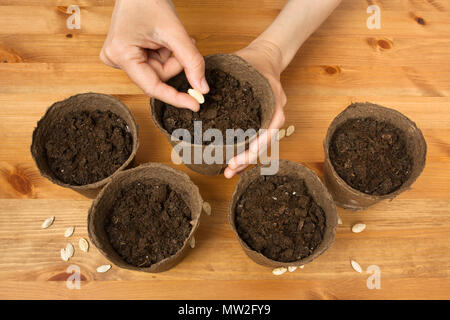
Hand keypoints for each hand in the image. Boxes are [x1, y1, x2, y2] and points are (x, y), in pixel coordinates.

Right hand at [100, 0, 208, 110]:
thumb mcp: (175, 32)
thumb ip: (191, 61)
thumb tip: (202, 88)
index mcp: (121, 54)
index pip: (153, 87)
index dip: (176, 97)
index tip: (195, 105)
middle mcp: (116, 59)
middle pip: (158, 78)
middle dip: (175, 63)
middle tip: (185, 42)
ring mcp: (120, 57)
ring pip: (158, 71)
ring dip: (171, 56)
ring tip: (172, 36)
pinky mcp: (126, 54)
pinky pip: (153, 64)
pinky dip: (164, 54)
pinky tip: (163, 38)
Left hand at [224, 40, 286, 177]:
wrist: (266, 57)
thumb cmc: (252, 62)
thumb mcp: (242, 64)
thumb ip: (227, 76)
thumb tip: (197, 87)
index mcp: (274, 101)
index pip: (269, 129)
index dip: (256, 145)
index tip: (241, 156)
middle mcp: (275, 113)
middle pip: (264, 142)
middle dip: (247, 158)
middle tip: (230, 170)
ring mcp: (270, 118)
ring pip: (261, 145)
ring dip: (246, 159)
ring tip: (230, 171)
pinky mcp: (262, 121)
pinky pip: (256, 140)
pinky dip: (246, 152)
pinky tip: (235, 163)